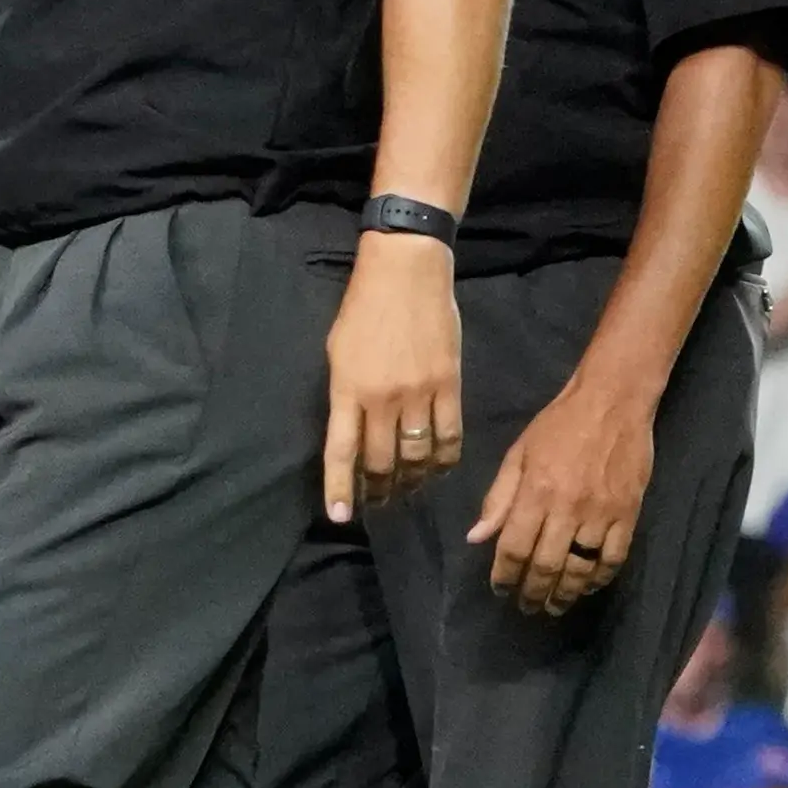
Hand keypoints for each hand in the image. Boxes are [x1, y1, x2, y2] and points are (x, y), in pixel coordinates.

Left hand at [323, 234, 460, 520]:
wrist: (407, 270)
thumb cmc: (364, 307)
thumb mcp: (337, 351)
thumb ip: (343, 394)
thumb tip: (350, 433)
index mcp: (347, 389)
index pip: (341, 451)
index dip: (340, 489)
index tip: (340, 517)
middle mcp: (381, 398)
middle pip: (382, 462)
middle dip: (379, 489)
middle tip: (379, 502)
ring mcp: (418, 393)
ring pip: (417, 456)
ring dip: (411, 480)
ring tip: (407, 490)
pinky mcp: (449, 385)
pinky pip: (450, 436)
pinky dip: (444, 460)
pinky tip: (439, 468)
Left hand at [470, 374, 656, 615]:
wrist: (612, 401)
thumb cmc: (558, 425)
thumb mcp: (518, 453)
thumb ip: (498, 498)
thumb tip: (476, 537)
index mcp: (535, 491)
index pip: (514, 547)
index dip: (504, 574)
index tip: (499, 588)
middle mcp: (567, 508)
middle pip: (546, 566)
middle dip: (533, 593)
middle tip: (526, 607)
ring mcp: (601, 514)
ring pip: (581, 569)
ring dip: (565, 594)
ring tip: (554, 606)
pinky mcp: (628, 515)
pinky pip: (614, 558)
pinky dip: (599, 579)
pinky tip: (587, 586)